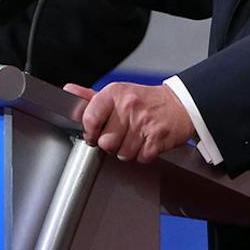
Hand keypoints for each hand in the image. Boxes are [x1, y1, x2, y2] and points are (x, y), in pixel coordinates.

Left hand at [67, 81, 192, 163]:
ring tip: (135, 138)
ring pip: (121, 153)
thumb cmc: (146, 101)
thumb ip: (91, 97)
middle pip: (105, 142)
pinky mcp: (157, 139)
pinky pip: (139, 158)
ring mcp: (144, 123)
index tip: (94, 133)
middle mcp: (129, 106)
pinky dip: (142, 154)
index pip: (90, 118)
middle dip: (111, 144)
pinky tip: (146, 142)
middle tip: (120, 135)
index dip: (90, 132)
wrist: (180, 105)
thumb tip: (68, 91)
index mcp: (115, 93)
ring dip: (127, 150)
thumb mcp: (118, 93)